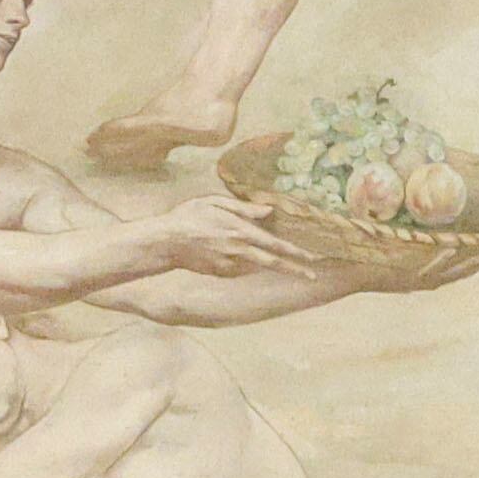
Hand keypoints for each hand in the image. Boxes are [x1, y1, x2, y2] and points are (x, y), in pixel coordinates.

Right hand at [135, 193, 307, 279]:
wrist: (165, 241)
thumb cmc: (188, 217)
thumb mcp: (215, 202)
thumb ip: (243, 207)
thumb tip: (268, 211)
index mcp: (240, 230)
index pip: (275, 244)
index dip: (296, 252)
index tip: (313, 258)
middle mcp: (239, 249)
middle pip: (273, 263)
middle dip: (296, 269)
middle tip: (313, 275)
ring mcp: (230, 264)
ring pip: (257, 267)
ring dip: (267, 265)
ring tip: (273, 261)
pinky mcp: (221, 273)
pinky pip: (239, 270)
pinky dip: (243, 264)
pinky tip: (230, 253)